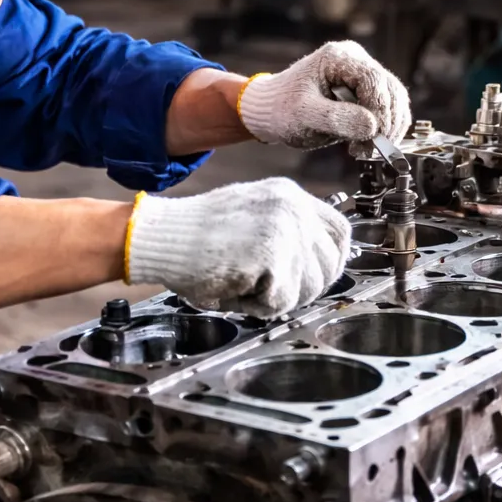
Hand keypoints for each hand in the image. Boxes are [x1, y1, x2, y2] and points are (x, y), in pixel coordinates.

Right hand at [126, 178, 350, 317]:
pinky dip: (259, 307)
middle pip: (329, 265)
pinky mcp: (271, 254)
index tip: (316, 279)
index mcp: (290, 195)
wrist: (162, 237)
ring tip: (246, 284)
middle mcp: (293, 207)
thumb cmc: (197, 238)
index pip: (340, 232)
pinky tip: (236, 289)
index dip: (333, 262)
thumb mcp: (254, 218)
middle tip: (269, 291)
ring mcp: (285, 229)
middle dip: (303, 288)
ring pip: (309, 288)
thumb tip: (319, 265)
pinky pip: (282, 302)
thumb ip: (288, 232)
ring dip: (278, 298)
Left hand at [237, 41, 410, 151]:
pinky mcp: (366, 91)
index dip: (379, 110)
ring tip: (366, 150)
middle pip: (390, 90)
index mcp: (339, 57)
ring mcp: (362, 74)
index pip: (374, 79)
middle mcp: (356, 60)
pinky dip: (386, 128)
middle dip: (386, 123)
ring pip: (395, 100)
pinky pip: (389, 108)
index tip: (371, 137)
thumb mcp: (303, 115)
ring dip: (389, 128)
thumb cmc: (282, 109)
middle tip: (370, 149)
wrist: (273, 112)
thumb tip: (371, 126)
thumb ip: (336, 118)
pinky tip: (368, 144)